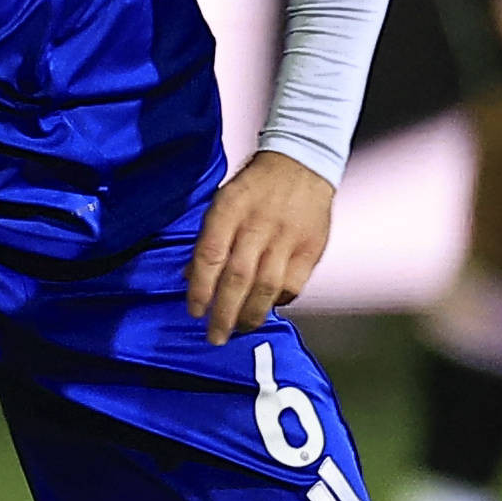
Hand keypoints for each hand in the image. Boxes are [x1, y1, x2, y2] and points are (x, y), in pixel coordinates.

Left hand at [187, 151, 333, 343]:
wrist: (302, 163)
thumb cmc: (254, 188)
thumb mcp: (222, 202)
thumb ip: (208, 240)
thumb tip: (190, 279)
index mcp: (230, 209)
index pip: (211, 256)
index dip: (200, 289)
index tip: (195, 312)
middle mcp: (259, 225)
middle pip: (238, 277)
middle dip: (224, 313)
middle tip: (215, 337)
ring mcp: (288, 237)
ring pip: (267, 287)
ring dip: (251, 314)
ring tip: (240, 329)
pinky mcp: (311, 247)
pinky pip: (293, 284)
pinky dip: (279, 300)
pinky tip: (268, 306)